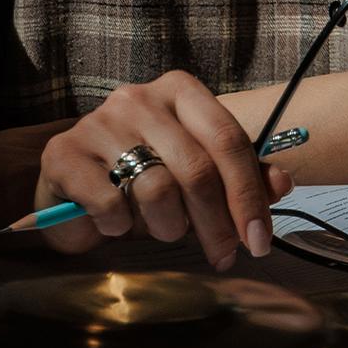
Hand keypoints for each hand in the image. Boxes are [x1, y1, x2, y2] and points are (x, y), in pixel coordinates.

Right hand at [33, 72, 296, 270]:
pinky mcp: (64, 153)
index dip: (248, 194)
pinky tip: (116, 223)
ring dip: (167, 226)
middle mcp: (139, 97)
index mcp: (179, 91)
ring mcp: (98, 122)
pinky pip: (110, 204)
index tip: (260, 240)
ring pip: (156, 188)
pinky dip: (120, 226)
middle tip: (223, 255)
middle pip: (196, 168)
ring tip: (161, 230)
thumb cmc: (142, 180)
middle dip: (217, 224)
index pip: (228, 139)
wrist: (73, 191)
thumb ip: (240, 177)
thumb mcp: (196, 176)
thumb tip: (282, 184)